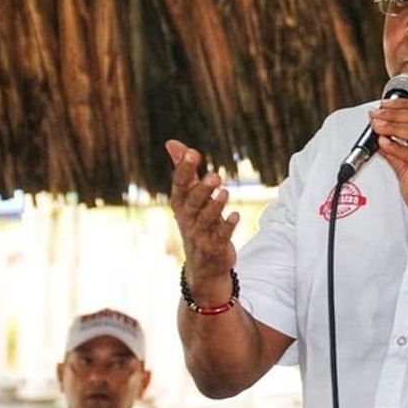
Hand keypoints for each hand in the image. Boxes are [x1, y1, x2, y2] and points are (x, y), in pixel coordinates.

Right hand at [165, 140, 239, 287]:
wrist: (203, 265)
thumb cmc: (196, 223)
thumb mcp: (189, 198)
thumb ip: (184, 170)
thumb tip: (171, 143)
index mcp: (180, 205)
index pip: (179, 186)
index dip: (184, 170)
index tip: (192, 153)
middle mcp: (187, 220)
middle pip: (192, 203)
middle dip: (202, 189)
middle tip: (215, 176)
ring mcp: (200, 235)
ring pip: (206, 219)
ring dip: (215, 206)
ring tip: (225, 192)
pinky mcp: (215, 247)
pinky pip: (221, 236)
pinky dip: (227, 226)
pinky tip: (236, 216)